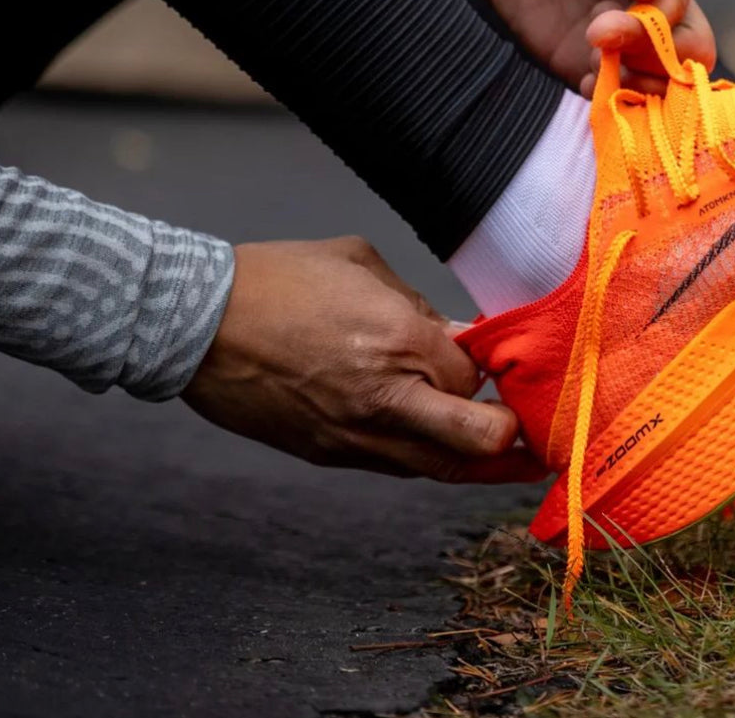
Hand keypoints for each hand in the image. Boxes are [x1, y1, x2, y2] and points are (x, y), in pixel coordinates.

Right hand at [182, 237, 545, 483]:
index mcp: (397, 340)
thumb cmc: (278, 278)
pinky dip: (426, 459)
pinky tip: (442, 446)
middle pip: (477, 442)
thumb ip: (418, 305)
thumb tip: (457, 336)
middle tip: (539, 440)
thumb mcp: (360, 263)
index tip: (499, 361)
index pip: (473, 376)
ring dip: (479, 465)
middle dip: (516, 444)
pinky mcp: (327, 454)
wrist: (195, 323)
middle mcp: (384, 398)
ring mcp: (353, 435)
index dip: (491, 370)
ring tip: (513, 461)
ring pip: (439, 470)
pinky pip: (395, 466)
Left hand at [458, 0, 714, 92]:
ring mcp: (619, 23)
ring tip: (592, 64)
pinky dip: (606, 94)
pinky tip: (586, 84)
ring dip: (634, 80)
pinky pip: (610, 85)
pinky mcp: (580, 49)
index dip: (656, 20)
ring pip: (657, 74)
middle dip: (655, 56)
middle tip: (601, 40)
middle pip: (687, 46)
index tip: (606, 19)